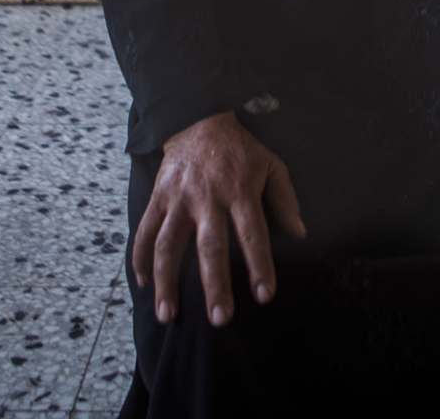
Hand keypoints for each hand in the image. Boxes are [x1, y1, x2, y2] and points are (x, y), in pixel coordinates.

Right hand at [133, 112, 305, 326]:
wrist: (199, 119)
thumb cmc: (240, 149)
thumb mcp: (271, 165)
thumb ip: (284, 200)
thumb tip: (299, 234)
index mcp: (241, 192)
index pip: (253, 234)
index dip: (259, 266)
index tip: (265, 295)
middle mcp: (208, 199)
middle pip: (211, 248)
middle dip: (214, 286)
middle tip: (219, 319)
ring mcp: (179, 199)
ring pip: (168, 245)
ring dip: (167, 282)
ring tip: (167, 314)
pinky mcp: (158, 197)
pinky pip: (144, 231)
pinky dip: (140, 258)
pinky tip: (143, 284)